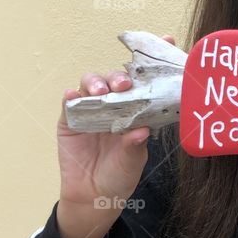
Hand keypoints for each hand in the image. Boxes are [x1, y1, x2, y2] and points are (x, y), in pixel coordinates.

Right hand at [55, 34, 175, 237]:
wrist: (93, 197)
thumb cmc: (120, 175)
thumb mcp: (133, 161)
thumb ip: (135, 145)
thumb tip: (142, 130)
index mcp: (136, 110)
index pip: (146, 81)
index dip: (154, 60)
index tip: (168, 40)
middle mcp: (115, 104)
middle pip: (116, 78)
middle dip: (121, 76)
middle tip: (125, 84)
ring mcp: (91, 109)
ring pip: (92, 83)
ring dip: (97, 82)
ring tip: (101, 91)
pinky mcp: (70, 119)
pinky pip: (70, 102)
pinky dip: (72, 96)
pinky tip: (75, 97)